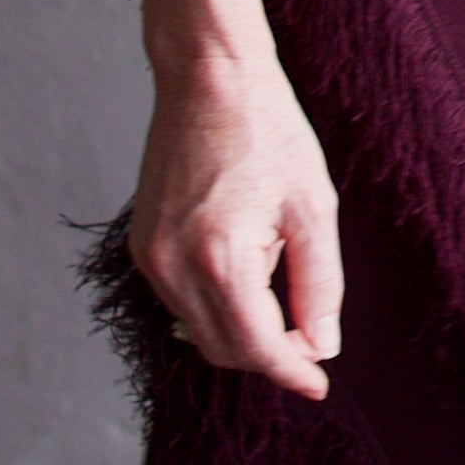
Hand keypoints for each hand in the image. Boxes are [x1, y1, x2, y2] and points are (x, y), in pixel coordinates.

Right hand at [128, 50, 343, 397]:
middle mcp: (172, 266)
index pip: (257, 348)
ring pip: (199, 330)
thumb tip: (321, 346)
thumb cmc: (267, 132)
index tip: (319, 385)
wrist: (209, 79)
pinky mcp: (143, 245)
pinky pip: (180, 301)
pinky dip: (216, 307)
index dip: (292, 372)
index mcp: (220, 259)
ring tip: (281, 293)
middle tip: (310, 342)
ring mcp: (150, 257)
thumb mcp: (313, 208)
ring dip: (242, 332)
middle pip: (224, 350)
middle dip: (269, 356)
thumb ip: (320, 286)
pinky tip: (247, 277)